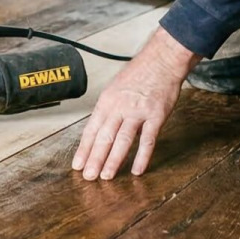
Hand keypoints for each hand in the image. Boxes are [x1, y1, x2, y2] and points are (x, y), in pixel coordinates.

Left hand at [73, 27, 195, 179]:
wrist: (161, 60)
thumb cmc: (139, 74)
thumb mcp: (115, 89)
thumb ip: (107, 110)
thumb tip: (98, 130)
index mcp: (106, 101)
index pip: (91, 129)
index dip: (84, 149)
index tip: (78, 165)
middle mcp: (120, 107)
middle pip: (104, 137)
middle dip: (95, 159)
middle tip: (88, 177)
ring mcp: (138, 112)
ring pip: (122, 140)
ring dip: (113, 161)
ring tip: (106, 177)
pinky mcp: (156, 116)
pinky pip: (147, 140)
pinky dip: (142, 156)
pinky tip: (136, 170)